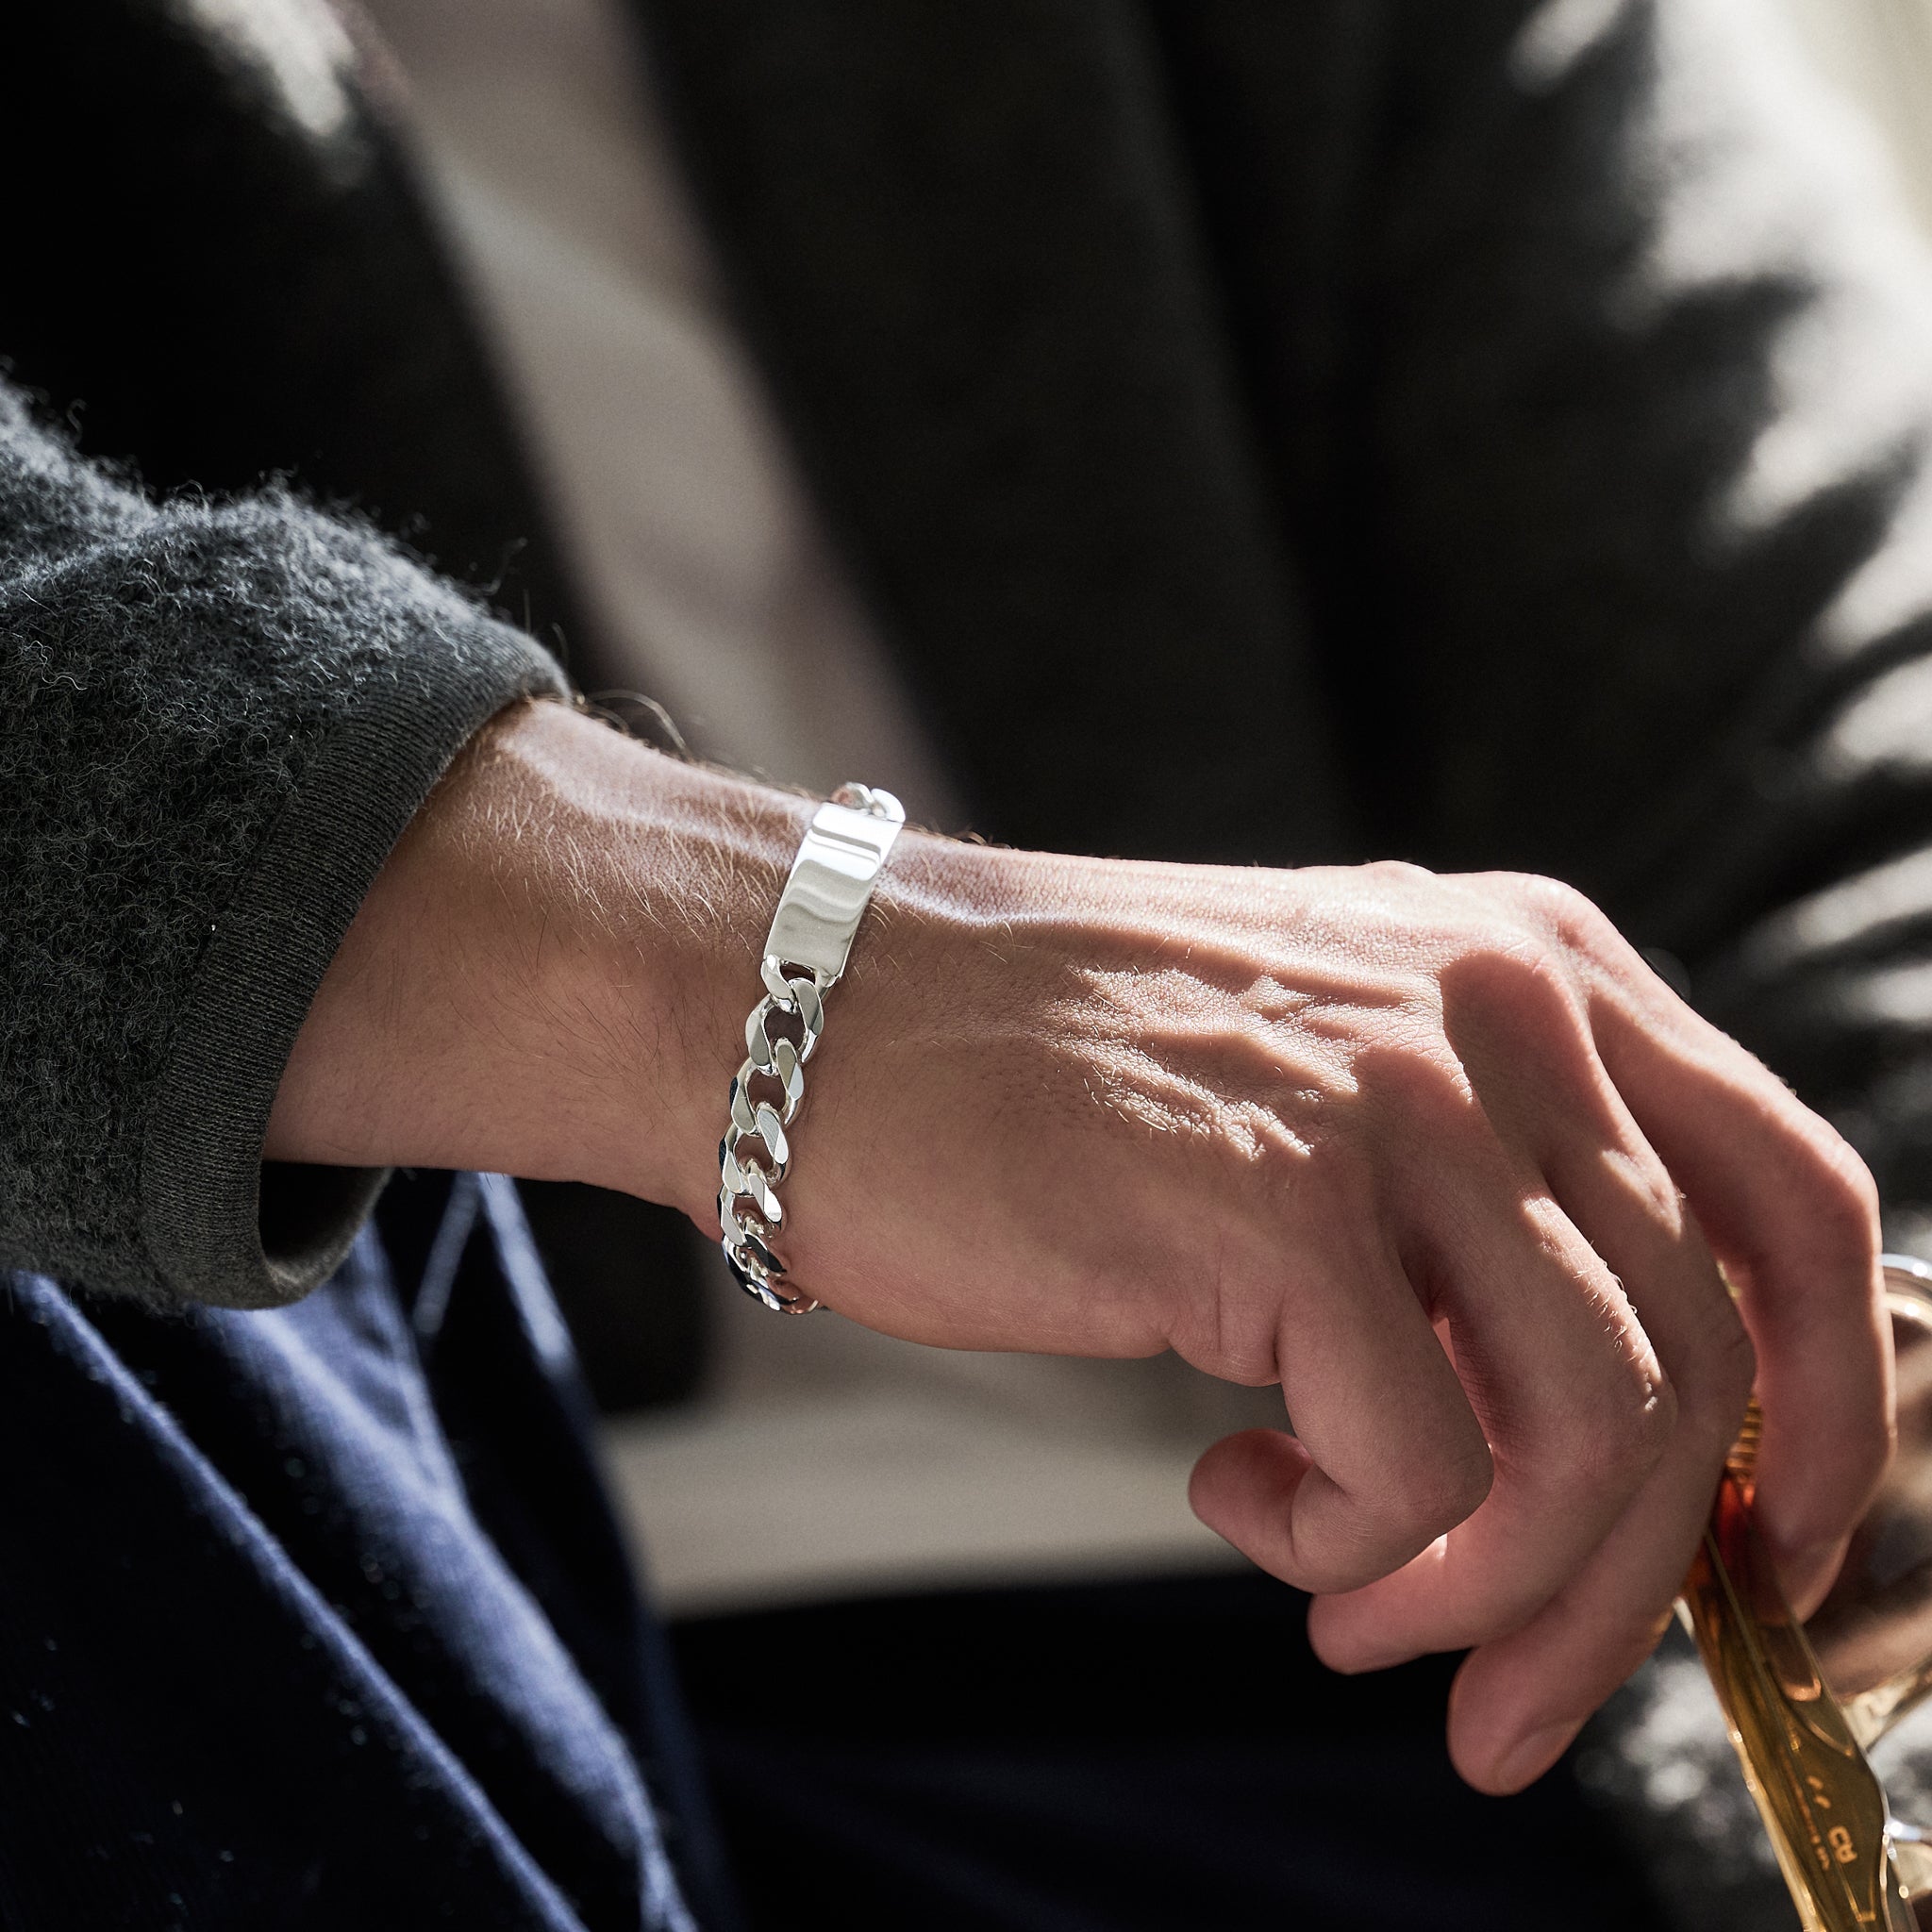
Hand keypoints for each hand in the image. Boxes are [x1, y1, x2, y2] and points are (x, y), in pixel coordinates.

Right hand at [269, 700, 1890, 1793]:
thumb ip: (1480, 1213)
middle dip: (1635, 1585)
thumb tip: (1610, 1442)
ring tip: (1355, 1616)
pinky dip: (1344, 1545)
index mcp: (1534, 970)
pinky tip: (1230, 1494)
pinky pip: (1414, 1470)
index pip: (1795, 1201)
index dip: (1831, 1413)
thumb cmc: (1047, 1075)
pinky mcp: (1281, 1199)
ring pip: (1593, 1432)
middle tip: (1513, 1700)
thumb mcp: (1324, 1086)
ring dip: (1489, 1591)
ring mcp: (1396, 1096)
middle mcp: (1499, 1010)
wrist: (820, 1007)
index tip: (1770, 1565)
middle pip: (1704, 1356)